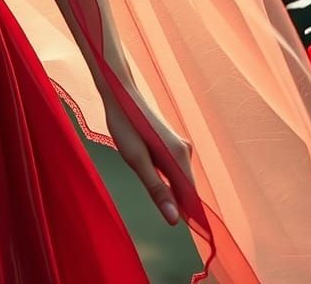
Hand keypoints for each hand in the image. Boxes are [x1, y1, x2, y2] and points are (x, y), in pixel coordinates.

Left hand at [103, 85, 193, 226]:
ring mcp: (179, 145)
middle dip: (170, 197)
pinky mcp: (172, 142)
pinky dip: (161, 172)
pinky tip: (143, 157)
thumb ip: (156, 189)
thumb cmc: (125, 124)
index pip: (190, 198)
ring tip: (139, 162)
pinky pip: (172, 167)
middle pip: (185, 188)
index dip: (182, 213)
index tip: (167, 219)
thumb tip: (175, 220)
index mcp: (178, 157)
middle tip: (144, 180)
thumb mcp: (135, 160)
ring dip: (163, 183)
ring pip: (177, 178)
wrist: (120, 91)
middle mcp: (185, 151)